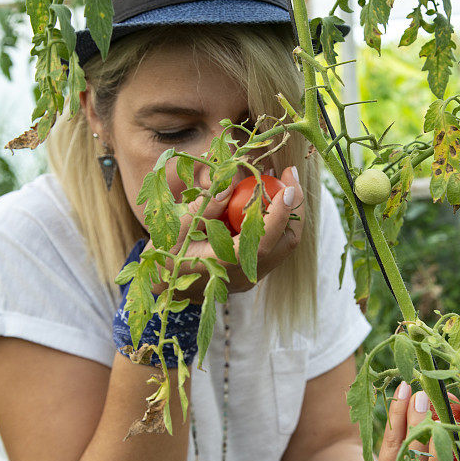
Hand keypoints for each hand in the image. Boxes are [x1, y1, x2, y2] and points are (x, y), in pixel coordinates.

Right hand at [149, 166, 303, 301]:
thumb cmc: (166, 253)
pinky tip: (265, 200)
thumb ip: (203, 208)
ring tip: (278, 183)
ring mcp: (251, 276)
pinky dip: (277, 222)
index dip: (280, 212)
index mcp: (224, 264)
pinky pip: (275, 245)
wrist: (164, 284)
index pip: (263, 241)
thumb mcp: (176, 227)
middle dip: (295, 207)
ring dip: (287, 213)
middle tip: (288, 175)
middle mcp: (244, 274)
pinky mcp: (253, 273)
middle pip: (286, 243)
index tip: (288, 183)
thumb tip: (229, 186)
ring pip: (284, 244)